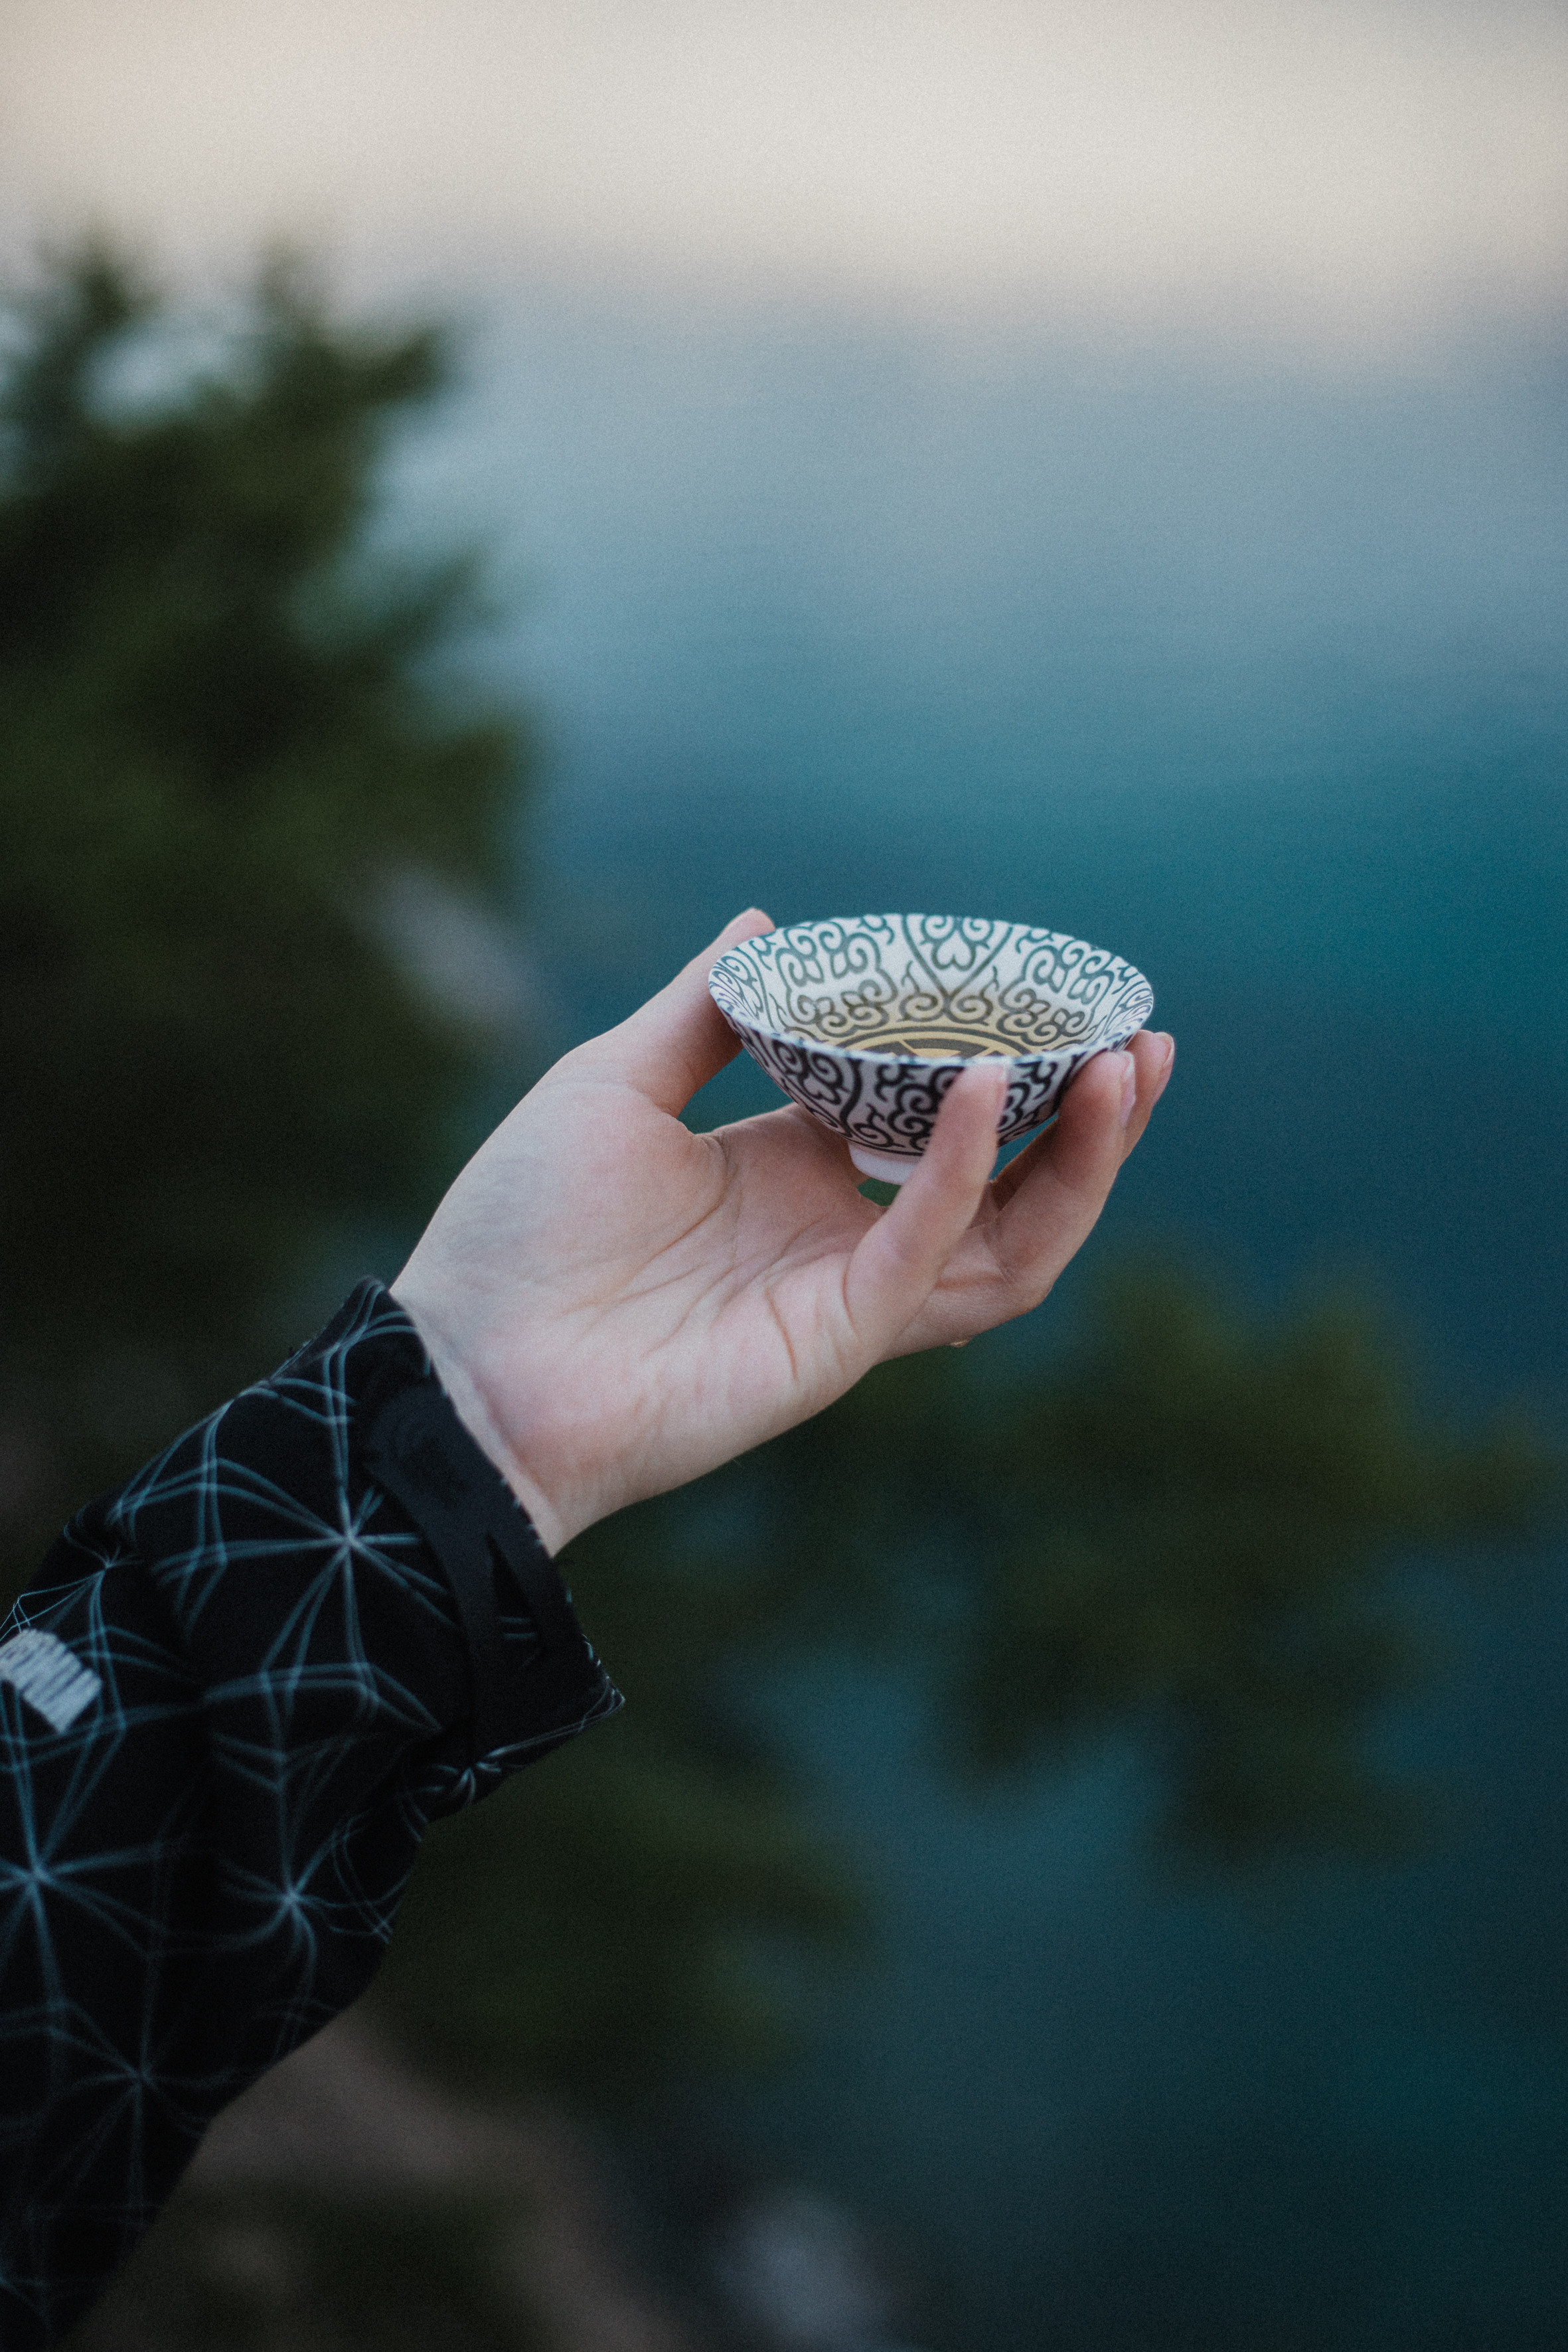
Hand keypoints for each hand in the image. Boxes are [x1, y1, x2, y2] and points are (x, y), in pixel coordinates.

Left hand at [392, 911, 1174, 1552]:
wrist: (463, 1363)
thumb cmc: (519, 1229)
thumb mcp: (612, 1085)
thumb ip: (702, 1012)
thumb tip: (763, 919)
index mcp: (795, 1176)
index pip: (934, 1122)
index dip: (1007, 1069)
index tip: (1058, 999)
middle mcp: (839, 1237)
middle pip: (1009, 1188)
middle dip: (1090, 1124)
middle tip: (1142, 1042)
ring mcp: (846, 1295)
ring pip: (1010, 1241)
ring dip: (1078, 1162)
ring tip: (1121, 1070)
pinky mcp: (834, 1339)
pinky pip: (926, 1253)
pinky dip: (965, 1171)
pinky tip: (985, 1088)